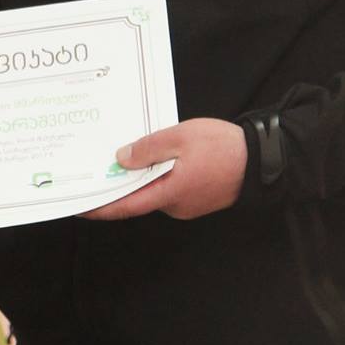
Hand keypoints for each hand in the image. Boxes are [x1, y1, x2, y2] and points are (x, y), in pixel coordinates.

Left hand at [81, 118, 247, 220]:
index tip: (77, 205)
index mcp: (168, 193)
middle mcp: (175, 205)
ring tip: (118, 158)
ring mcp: (187, 204)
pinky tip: (150, 159)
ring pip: (154, 192)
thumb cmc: (225, 147)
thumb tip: (121, 159)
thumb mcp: (181, 137)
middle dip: (116, 186)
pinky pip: (168, 188)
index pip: (124, 206)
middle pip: (137, 198)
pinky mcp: (197, 198)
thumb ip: (148, 149)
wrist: (266, 160)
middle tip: (93, 171)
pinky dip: (156, 177)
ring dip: (138, 179)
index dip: (99, 207)